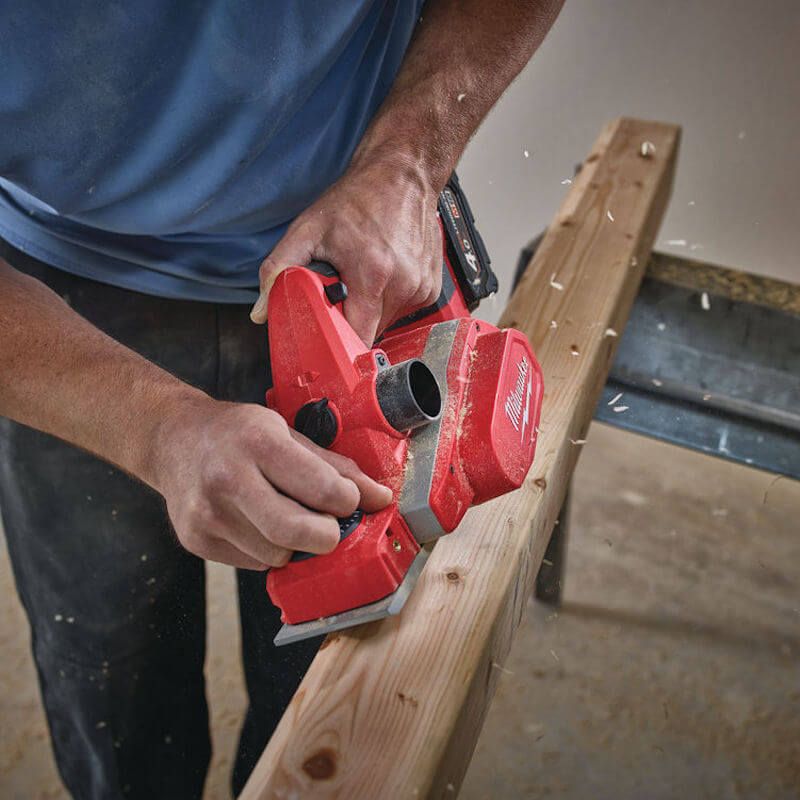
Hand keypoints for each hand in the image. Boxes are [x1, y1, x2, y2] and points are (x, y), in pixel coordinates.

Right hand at [151, 398, 392, 569]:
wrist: (173, 439)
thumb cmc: (236, 433)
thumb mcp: (286, 433)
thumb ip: (335, 467)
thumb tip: (378, 497)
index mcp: (257, 442)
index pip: (320, 487)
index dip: (346, 501)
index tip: (348, 501)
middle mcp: (228, 478)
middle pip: (295, 532)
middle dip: (326, 536)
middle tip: (330, 526)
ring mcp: (207, 514)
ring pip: (276, 556)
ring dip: (295, 545)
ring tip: (287, 515)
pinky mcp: (196, 541)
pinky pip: (253, 563)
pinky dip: (268, 550)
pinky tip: (259, 523)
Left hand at [250, 155, 442, 344]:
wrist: (402, 176)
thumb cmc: (358, 200)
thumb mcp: (308, 229)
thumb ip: (279, 269)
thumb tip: (262, 310)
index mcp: (374, 273)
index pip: (358, 338)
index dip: (338, 341)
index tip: (327, 334)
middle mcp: (403, 284)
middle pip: (370, 332)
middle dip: (351, 318)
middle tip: (342, 289)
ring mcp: (421, 288)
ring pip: (387, 322)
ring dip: (370, 309)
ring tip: (365, 275)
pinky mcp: (430, 289)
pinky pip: (403, 310)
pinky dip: (389, 299)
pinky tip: (384, 273)